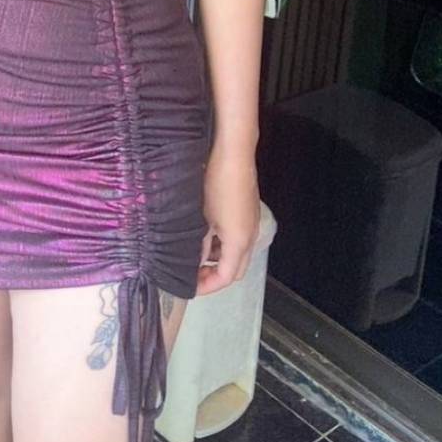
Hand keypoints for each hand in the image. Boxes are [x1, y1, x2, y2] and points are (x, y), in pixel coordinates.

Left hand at [195, 145, 260, 296]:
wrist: (234, 154)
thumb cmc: (217, 183)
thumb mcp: (203, 217)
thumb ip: (199, 243)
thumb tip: (195, 260)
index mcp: (239, 242)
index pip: (226, 277)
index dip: (207, 286)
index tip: (190, 287)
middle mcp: (250, 236)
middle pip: (236, 270)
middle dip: (215, 277)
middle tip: (194, 276)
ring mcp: (251, 223)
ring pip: (237, 253)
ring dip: (219, 260)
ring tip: (196, 257)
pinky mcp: (249, 211)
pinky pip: (238, 238)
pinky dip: (223, 244)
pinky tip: (206, 236)